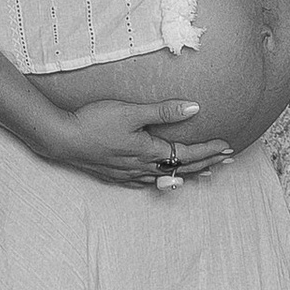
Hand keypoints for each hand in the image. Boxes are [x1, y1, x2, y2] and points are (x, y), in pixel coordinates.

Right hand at [35, 92, 233, 186]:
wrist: (61, 138)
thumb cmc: (94, 122)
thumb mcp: (131, 112)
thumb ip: (163, 111)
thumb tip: (195, 108)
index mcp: (148, 152)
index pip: (188, 154)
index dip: (209, 150)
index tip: (228, 146)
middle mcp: (141, 167)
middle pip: (181, 169)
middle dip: (206, 164)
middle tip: (227, 161)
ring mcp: (127, 173)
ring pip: (165, 177)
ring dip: (188, 174)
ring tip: (205, 173)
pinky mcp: (114, 174)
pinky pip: (146, 181)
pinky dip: (163, 180)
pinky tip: (162, 180)